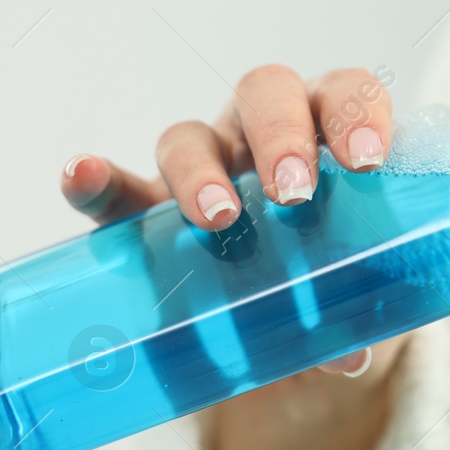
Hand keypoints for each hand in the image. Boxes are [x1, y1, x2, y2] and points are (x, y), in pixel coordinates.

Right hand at [57, 64, 410, 449]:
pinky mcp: (147, 215)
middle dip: (281, 138)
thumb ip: (361, 311)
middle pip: (265, 95)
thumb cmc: (340, 280)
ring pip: (190, 138)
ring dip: (201, 172)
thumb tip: (352, 355)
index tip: (367, 161)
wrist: (288, 324)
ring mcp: (203, 167)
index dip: (358, 114)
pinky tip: (82, 176)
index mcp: (330, 135)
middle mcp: (264, 135)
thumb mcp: (360, 289)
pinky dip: (97, 180)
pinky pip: (117, 190)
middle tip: (295, 195)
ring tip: (216, 218)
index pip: (346, 94)